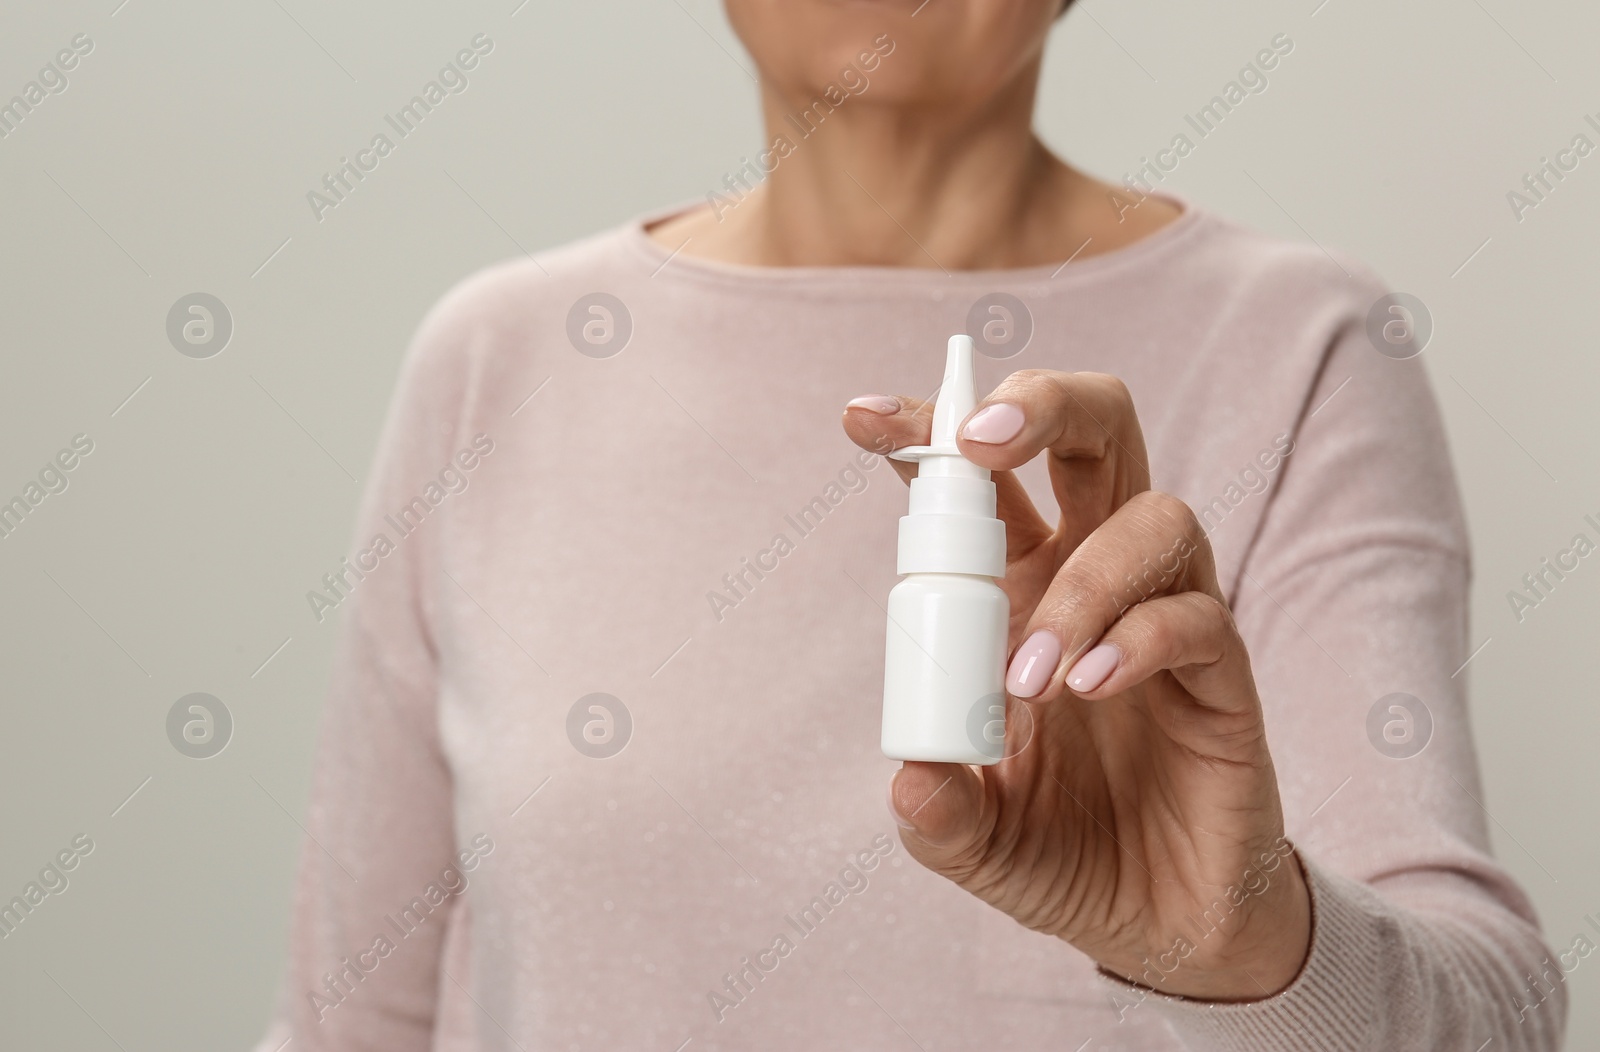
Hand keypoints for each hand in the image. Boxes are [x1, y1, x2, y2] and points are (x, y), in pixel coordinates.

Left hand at [841, 372, 1310, 1000]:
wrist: (1160, 925)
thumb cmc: (1060, 852)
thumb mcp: (974, 841)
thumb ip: (938, 811)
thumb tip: (911, 778)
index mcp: (1017, 590)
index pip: (980, 484)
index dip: (925, 433)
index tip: (861, 417)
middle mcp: (1092, 579)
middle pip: (1095, 435)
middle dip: (1040, 406)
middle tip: (979, 446)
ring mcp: (1165, 615)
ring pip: (1152, 516)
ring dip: (1082, 581)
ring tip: (1032, 678)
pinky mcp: (1222, 672)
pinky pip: (1195, 616)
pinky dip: (1136, 639)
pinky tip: (1088, 689)